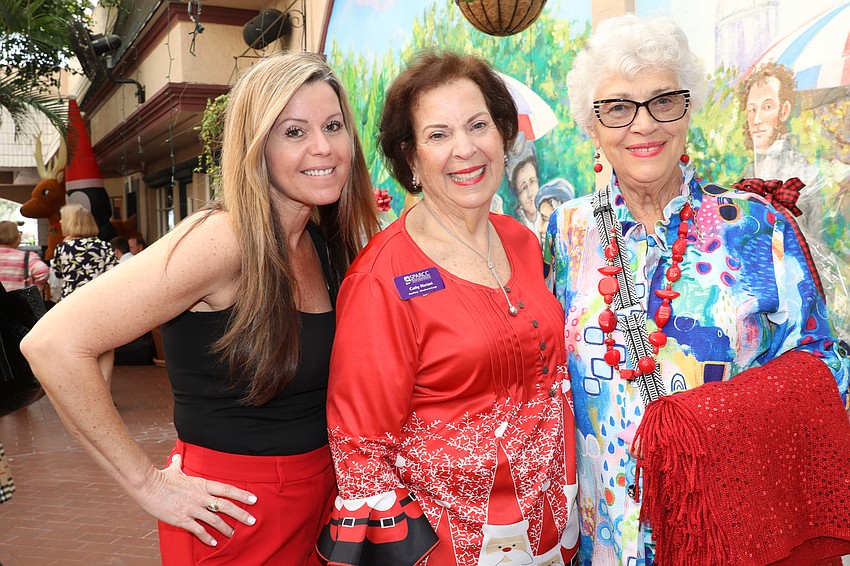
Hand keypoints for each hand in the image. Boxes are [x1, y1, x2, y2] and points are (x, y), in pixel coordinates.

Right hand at [136, 454, 257, 546]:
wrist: (147, 486)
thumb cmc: (161, 477)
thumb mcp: (174, 469)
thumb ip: (179, 464)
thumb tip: (177, 456)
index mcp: (202, 484)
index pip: (227, 489)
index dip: (242, 494)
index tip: (253, 499)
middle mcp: (200, 497)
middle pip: (226, 506)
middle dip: (241, 514)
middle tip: (253, 521)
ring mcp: (192, 509)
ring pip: (215, 520)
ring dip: (226, 528)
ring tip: (235, 535)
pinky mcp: (182, 519)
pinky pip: (198, 530)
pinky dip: (208, 537)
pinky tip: (214, 543)